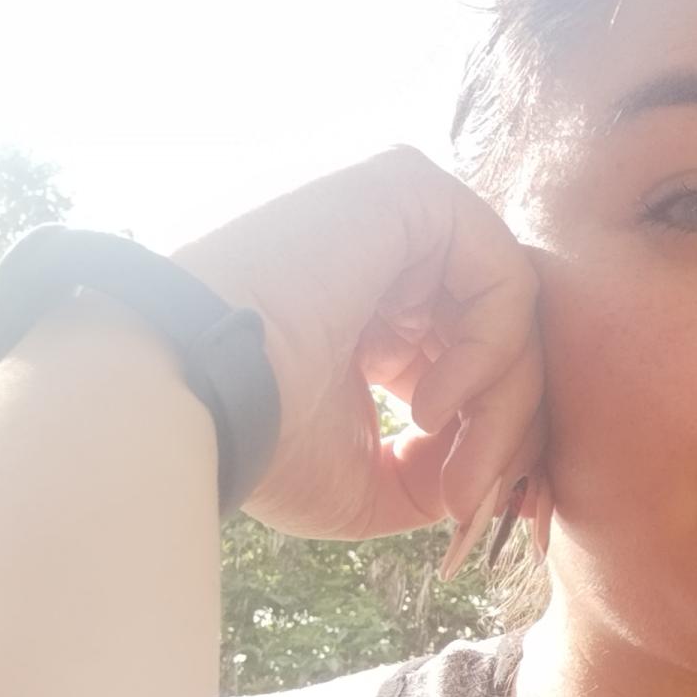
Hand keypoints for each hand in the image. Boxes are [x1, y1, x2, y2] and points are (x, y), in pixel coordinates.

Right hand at [167, 147, 546, 568]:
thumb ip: (440, 470)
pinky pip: (504, 275)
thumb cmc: (256, 438)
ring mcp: (400, 219)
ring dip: (502, 405)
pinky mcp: (408, 189)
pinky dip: (490, 351)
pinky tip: (432, 406)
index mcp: (380, 316)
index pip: (476, 362)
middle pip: (503, 337)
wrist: (185, 392)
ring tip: (454, 467)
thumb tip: (491, 476)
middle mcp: (394, 261)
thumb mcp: (368, 480)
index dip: (493, 436)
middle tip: (471, 499)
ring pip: (511, 311)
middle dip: (506, 429)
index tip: (472, 507)